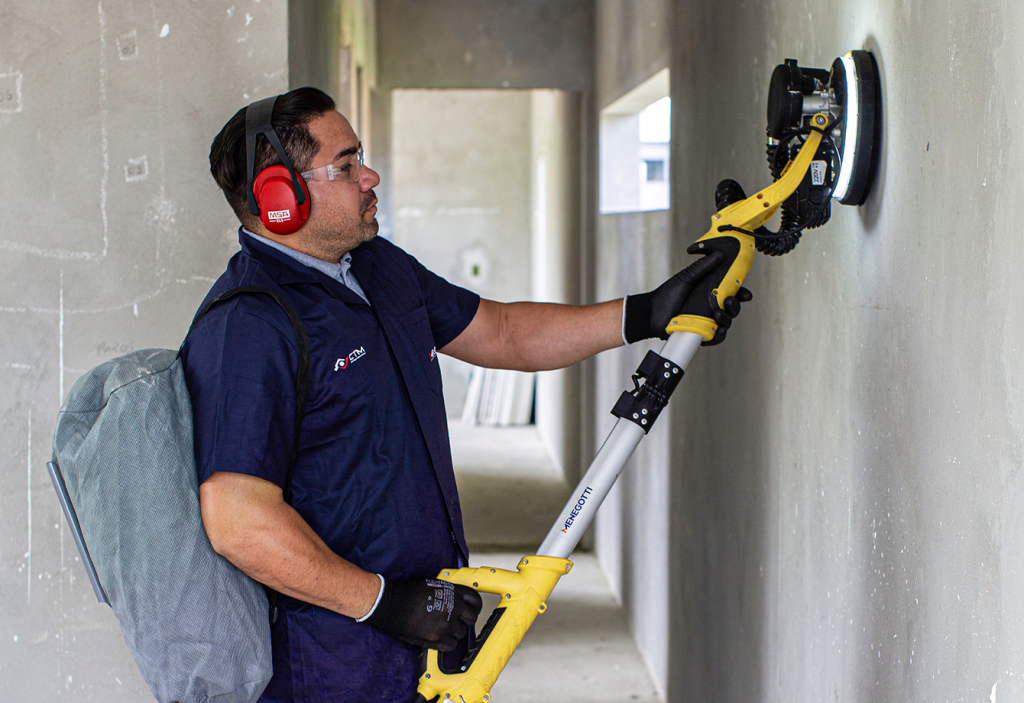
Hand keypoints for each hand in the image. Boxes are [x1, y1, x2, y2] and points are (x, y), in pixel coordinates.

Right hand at [361, 577, 481, 651]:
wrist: (390, 605)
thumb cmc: (407, 592)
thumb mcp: (432, 583)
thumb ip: (448, 590)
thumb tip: (455, 595)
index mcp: (453, 592)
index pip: (475, 600)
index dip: (474, 607)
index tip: (471, 610)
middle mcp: (453, 608)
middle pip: (472, 618)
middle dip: (465, 620)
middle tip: (455, 621)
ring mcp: (446, 624)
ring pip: (461, 633)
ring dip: (454, 632)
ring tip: (441, 629)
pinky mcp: (437, 639)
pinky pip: (451, 645)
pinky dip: (446, 643)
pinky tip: (438, 638)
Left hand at [623, 253, 751, 343]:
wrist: (651, 311)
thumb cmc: (667, 294)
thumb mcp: (687, 277)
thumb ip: (703, 266)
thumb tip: (720, 254)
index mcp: (710, 293)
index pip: (731, 294)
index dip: (741, 294)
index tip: (745, 293)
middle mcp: (710, 307)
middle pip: (732, 309)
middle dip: (735, 306)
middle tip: (729, 300)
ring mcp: (706, 321)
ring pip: (725, 323)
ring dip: (727, 319)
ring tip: (719, 313)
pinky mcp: (700, 334)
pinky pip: (715, 337)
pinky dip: (719, 335)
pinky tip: (719, 330)